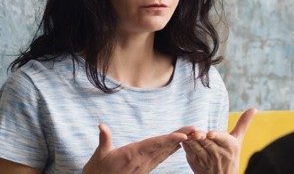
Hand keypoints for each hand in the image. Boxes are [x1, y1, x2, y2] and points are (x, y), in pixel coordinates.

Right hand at [82, 123, 197, 173]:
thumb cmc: (98, 169)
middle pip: (164, 147)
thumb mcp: (100, 154)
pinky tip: (178, 146)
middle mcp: (141, 161)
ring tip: (191, 135)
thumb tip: (102, 125)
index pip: (153, 145)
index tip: (182, 135)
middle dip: (180, 138)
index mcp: (132, 154)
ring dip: (178, 144)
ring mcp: (144, 167)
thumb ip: (104, 139)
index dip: (168, 139)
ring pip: (164, 153)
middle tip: (195, 129)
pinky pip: (160, 159)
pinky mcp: (144, 170)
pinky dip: (170, 151)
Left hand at [182, 108, 256, 173]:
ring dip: (191, 140)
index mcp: (231, 146)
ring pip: (197, 147)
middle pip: (207, 142)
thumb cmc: (231, 155)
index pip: (223, 139)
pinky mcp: (197, 164)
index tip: (210, 134)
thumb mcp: (238, 140)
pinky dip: (186, 145)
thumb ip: (243, 123)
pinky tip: (185, 139)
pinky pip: (189, 153)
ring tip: (188, 134)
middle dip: (200, 136)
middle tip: (194, 132)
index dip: (216, 136)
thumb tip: (254, 108)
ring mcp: (207, 160)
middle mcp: (220, 154)